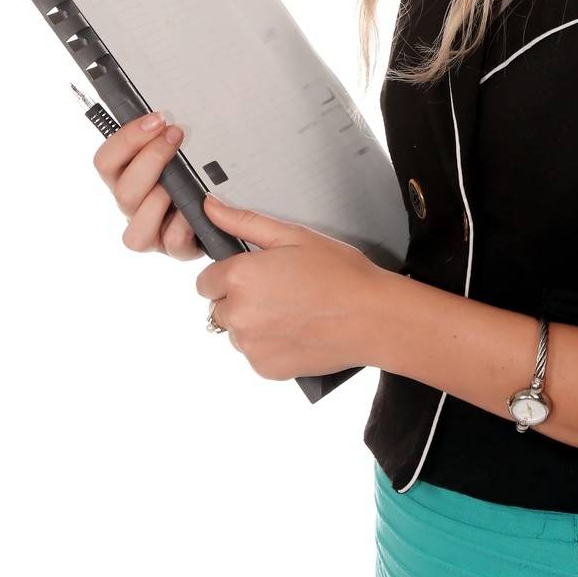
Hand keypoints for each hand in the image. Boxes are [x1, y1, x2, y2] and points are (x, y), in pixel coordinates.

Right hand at [93, 111, 203, 260]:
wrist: (224, 203)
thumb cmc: (194, 168)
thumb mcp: (177, 148)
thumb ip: (165, 135)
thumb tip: (166, 114)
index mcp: (125, 179)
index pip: (105, 162)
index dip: (126, 139)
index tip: (157, 119)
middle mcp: (133, 208)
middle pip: (123, 192)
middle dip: (150, 159)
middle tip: (176, 136)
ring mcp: (153, 233)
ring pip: (136, 231)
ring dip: (161, 201)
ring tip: (185, 180)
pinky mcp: (177, 249)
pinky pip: (173, 244)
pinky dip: (186, 225)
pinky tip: (202, 208)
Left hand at [195, 193, 389, 379]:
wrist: (372, 318)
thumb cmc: (339, 273)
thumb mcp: (294, 236)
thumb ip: (244, 222)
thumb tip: (210, 208)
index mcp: (240, 277)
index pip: (205, 282)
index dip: (229, 275)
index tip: (254, 275)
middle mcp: (238, 314)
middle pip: (218, 307)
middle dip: (240, 299)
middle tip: (280, 290)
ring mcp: (250, 345)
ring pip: (236, 332)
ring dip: (253, 324)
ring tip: (292, 311)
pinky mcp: (265, 368)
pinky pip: (255, 354)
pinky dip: (269, 345)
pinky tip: (297, 331)